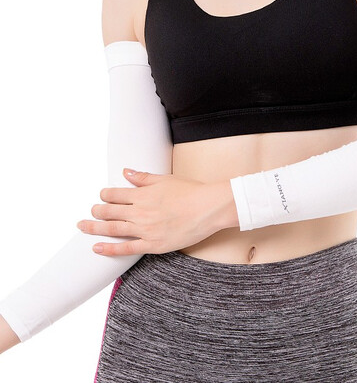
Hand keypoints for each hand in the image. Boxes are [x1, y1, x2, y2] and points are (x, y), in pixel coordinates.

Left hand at [76, 169, 223, 255]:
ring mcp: (145, 229)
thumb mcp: (166, 179)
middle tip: (90, 212)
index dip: (105, 194)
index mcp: (142, 194)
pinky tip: (97, 248)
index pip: (115, 194)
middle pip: (109, 212)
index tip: (103, 195)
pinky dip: (110, 249)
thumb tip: (125, 172)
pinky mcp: (153, 244)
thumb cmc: (191, 191)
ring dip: (95, 228)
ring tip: (83, 227)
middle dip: (97, 211)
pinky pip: (127, 249)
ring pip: (113, 229)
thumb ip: (143, 177)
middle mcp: (140, 212)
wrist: (209, 208)